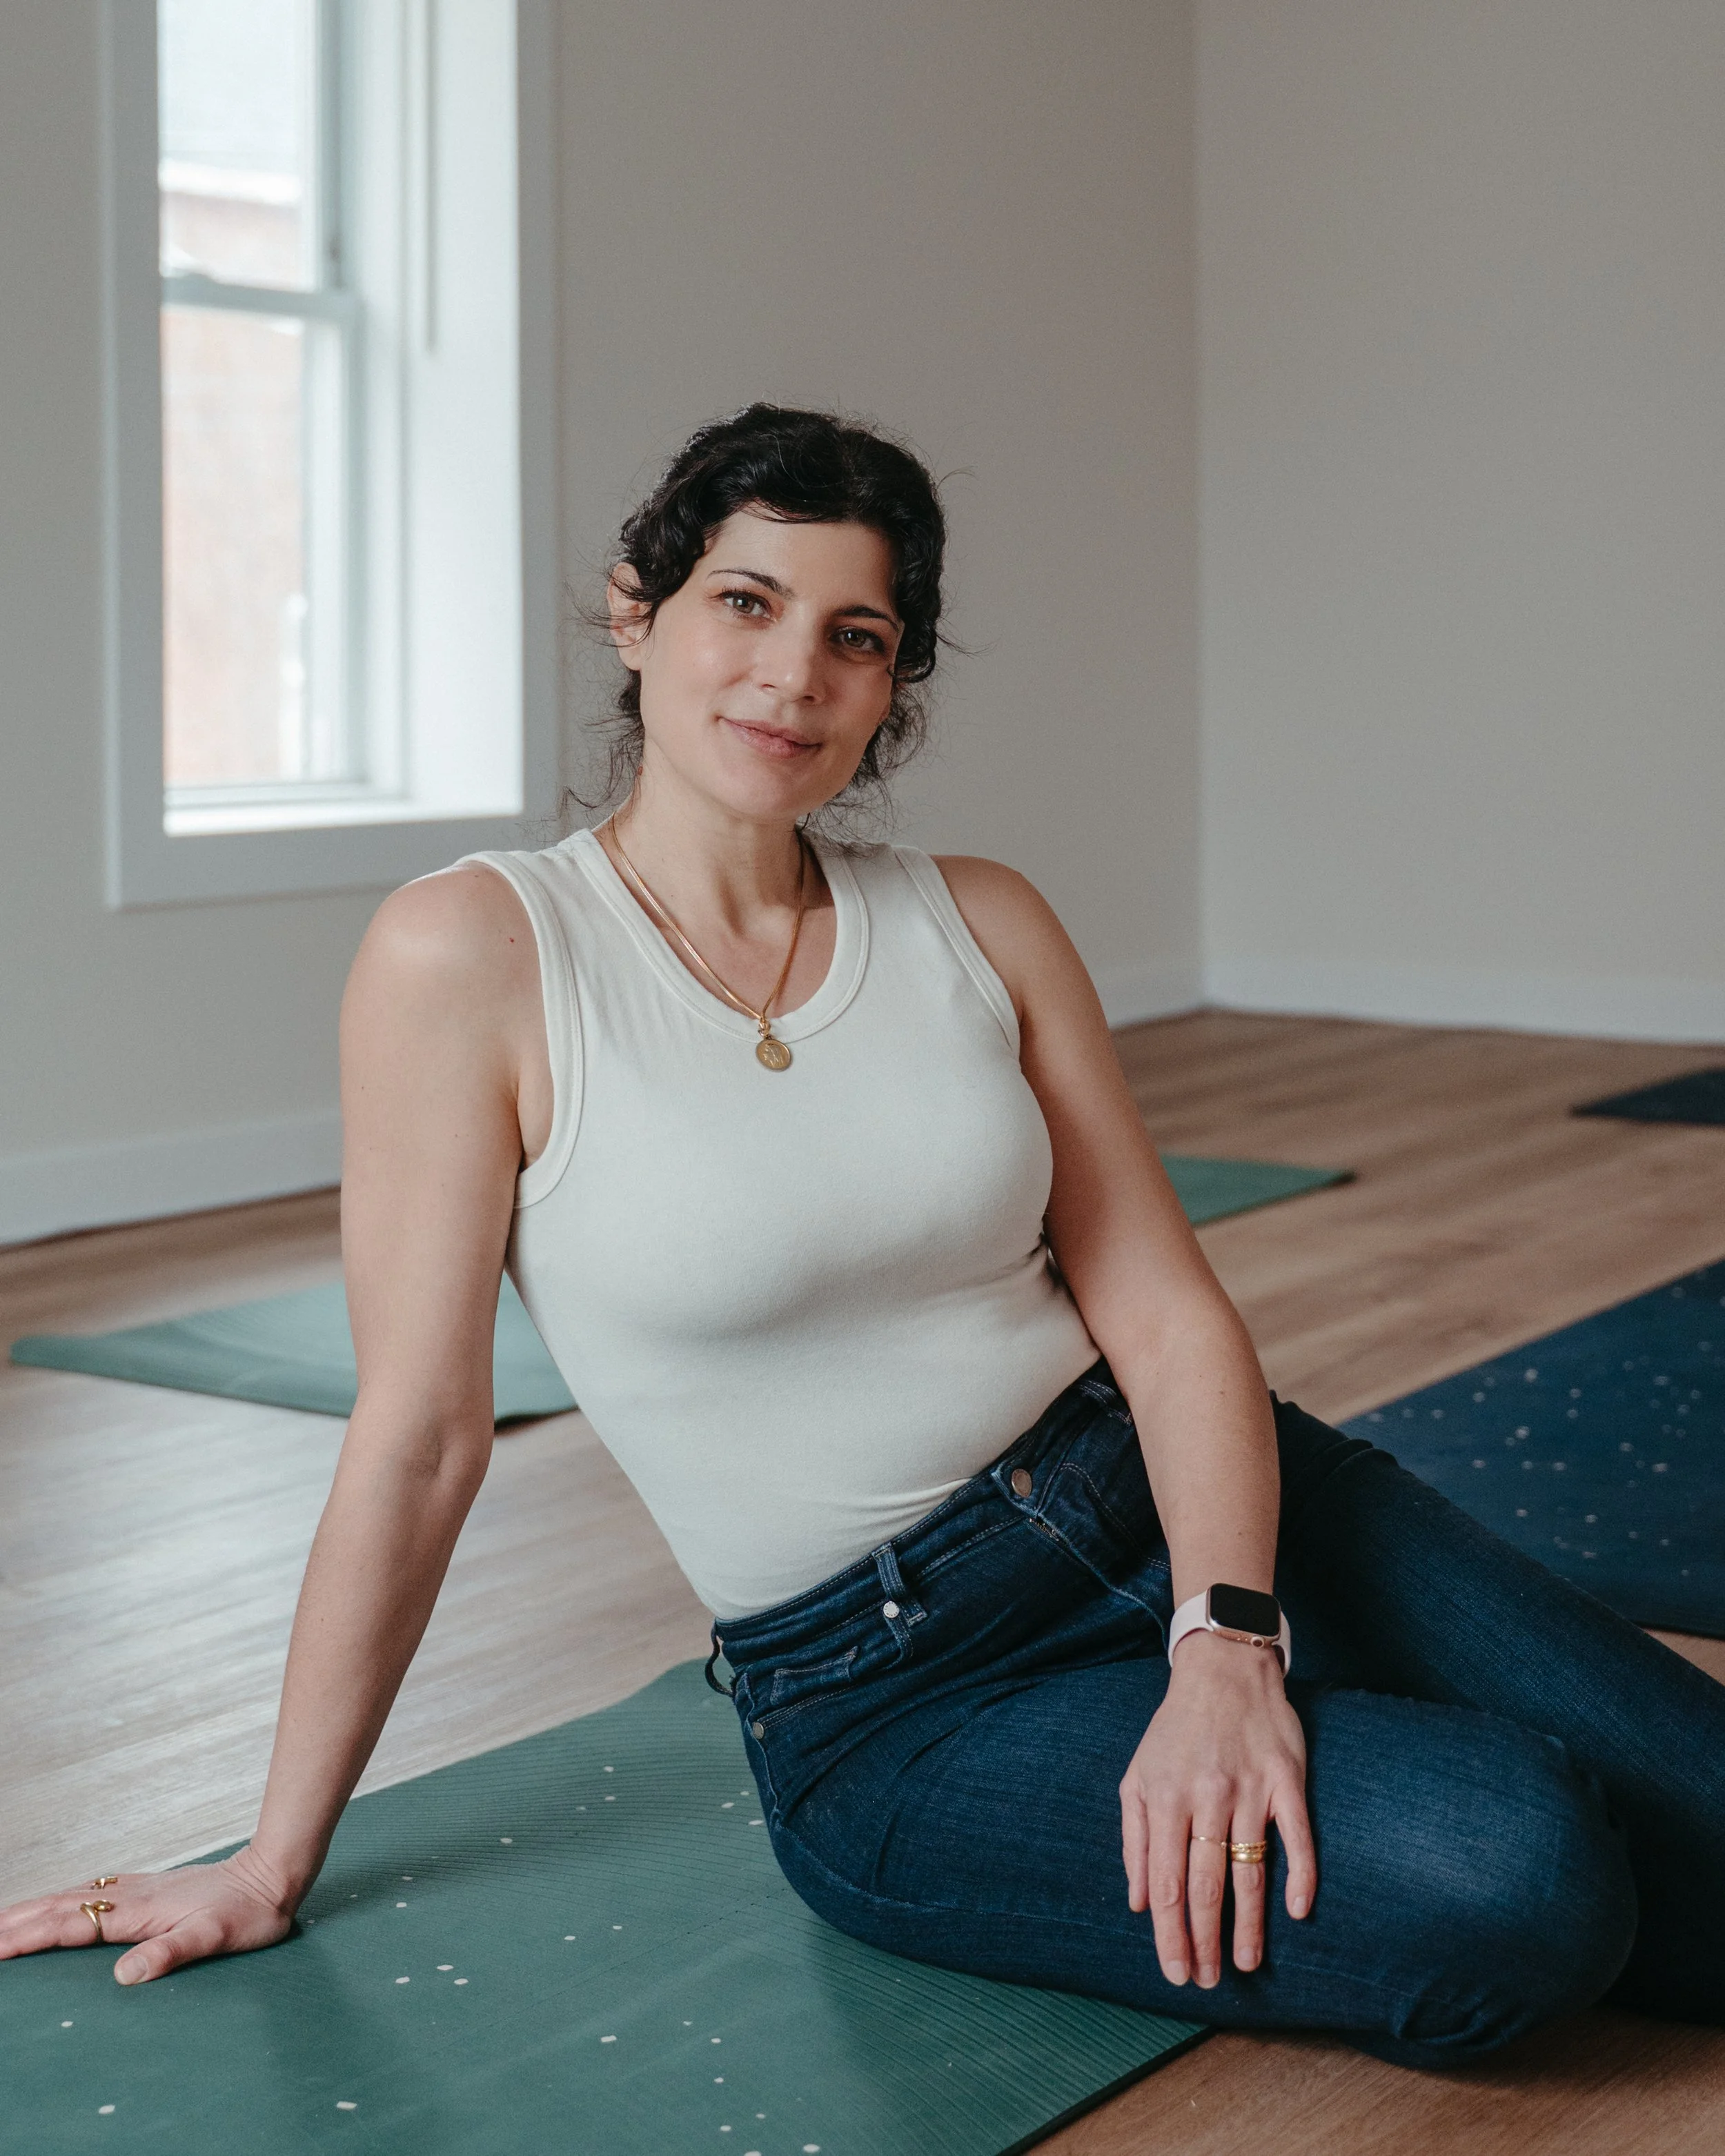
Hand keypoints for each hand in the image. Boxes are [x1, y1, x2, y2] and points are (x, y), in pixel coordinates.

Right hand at [0, 1844, 297, 1984]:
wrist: (272, 1876)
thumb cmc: (248, 1912)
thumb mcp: (215, 1937)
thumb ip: (170, 1953)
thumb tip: (126, 1974)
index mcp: (137, 1911)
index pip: (70, 1925)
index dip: (29, 1938)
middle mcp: (131, 1895)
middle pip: (60, 1907)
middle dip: (16, 1922)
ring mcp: (138, 1889)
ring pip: (72, 1897)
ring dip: (33, 1910)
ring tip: (2, 1922)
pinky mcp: (148, 1889)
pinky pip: (92, 1893)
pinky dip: (62, 1900)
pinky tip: (59, 1904)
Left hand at [1118, 1630, 1316, 1986]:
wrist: (1223, 1669)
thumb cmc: (1175, 1729)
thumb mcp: (1138, 1776)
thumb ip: (1134, 1839)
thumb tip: (1138, 1902)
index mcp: (1165, 1798)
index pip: (1166, 1884)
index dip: (1170, 1935)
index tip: (1176, 1973)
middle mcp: (1205, 1797)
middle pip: (1205, 1887)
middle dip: (1204, 1942)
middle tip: (1207, 1981)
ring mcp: (1249, 1789)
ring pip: (1249, 1870)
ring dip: (1249, 1925)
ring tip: (1246, 1964)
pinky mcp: (1287, 1779)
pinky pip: (1297, 1835)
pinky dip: (1300, 1875)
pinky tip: (1296, 1911)